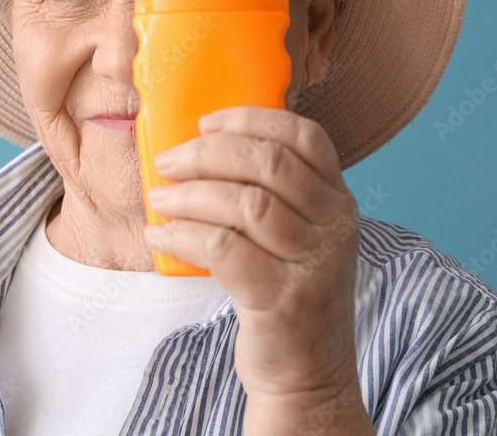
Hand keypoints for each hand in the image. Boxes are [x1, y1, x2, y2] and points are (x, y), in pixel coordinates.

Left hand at [142, 106, 373, 433]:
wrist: (308, 376)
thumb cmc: (286, 296)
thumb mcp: (296, 239)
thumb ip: (270, 196)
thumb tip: (198, 151)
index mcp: (337, 202)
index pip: (305, 137)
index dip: (252, 119)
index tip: (206, 122)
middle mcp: (334, 227)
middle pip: (269, 163)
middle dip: (207, 154)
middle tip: (168, 161)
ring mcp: (312, 264)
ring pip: (244, 204)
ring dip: (189, 195)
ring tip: (158, 199)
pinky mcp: (281, 299)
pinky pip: (223, 249)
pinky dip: (183, 235)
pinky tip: (159, 236)